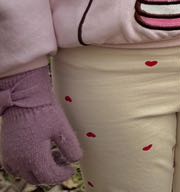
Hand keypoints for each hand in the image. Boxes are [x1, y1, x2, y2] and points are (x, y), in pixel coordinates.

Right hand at [0, 67, 81, 184]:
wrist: (23, 98)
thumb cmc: (44, 111)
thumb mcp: (62, 128)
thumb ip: (70, 147)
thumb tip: (76, 160)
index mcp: (33, 157)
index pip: (49, 176)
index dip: (62, 175)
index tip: (72, 168)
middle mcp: (18, 161)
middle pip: (37, 178)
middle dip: (52, 173)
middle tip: (64, 162)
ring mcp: (10, 157)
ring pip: (26, 174)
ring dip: (41, 170)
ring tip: (55, 155)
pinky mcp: (6, 152)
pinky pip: (16, 168)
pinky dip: (29, 166)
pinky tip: (40, 154)